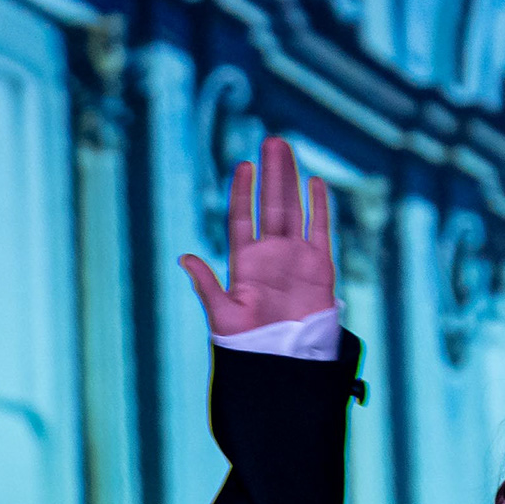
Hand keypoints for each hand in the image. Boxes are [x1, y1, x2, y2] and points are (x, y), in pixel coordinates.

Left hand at [181, 135, 337, 337]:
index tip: (243, 165)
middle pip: (272, 205)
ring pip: (295, 209)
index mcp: (245, 263)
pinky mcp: (319, 265)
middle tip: (272, 141)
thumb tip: (183, 257)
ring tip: (288, 150)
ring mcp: (296, 257)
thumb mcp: (222, 315)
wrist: (284, 362)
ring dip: (291, 180)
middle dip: (272, 174)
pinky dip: (320, 207)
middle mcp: (271, 254)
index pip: (243, 218)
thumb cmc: (248, 345)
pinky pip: (321, 229)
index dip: (243, 192)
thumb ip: (206, 285)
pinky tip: (316, 183)